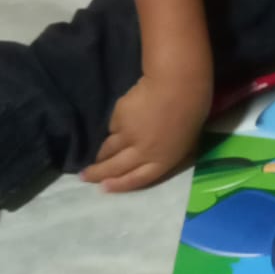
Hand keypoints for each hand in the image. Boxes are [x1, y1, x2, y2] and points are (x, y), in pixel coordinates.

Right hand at [82, 72, 211, 192]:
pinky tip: (119, 123)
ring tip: (94, 158)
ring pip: (109, 149)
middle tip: (84, 177)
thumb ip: (166, 153)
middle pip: (115, 167)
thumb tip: (151, 158)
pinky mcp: (118, 120)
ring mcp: (128, 137)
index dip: (120, 185)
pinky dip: (114, 128)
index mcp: (162, 161)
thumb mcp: (186, 141)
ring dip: (100, 156)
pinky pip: (112, 128)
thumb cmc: (190, 111)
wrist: (176, 86)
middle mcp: (142, 153)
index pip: (137, 179)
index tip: (104, 187)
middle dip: (98, 174)